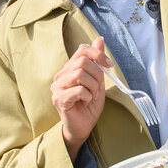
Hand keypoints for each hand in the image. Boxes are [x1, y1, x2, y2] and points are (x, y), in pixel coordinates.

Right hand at [50, 37, 112, 160]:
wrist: (82, 127)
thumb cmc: (88, 106)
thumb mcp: (97, 81)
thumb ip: (97, 61)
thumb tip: (99, 39)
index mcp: (69, 69)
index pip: (82, 50)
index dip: (98, 54)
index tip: (109, 65)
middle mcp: (60, 76)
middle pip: (82, 62)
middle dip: (97, 75)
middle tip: (98, 88)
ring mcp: (57, 88)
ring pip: (80, 74)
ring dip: (93, 87)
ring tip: (92, 96)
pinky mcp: (59, 99)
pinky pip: (78, 90)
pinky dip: (88, 95)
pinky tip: (86, 101)